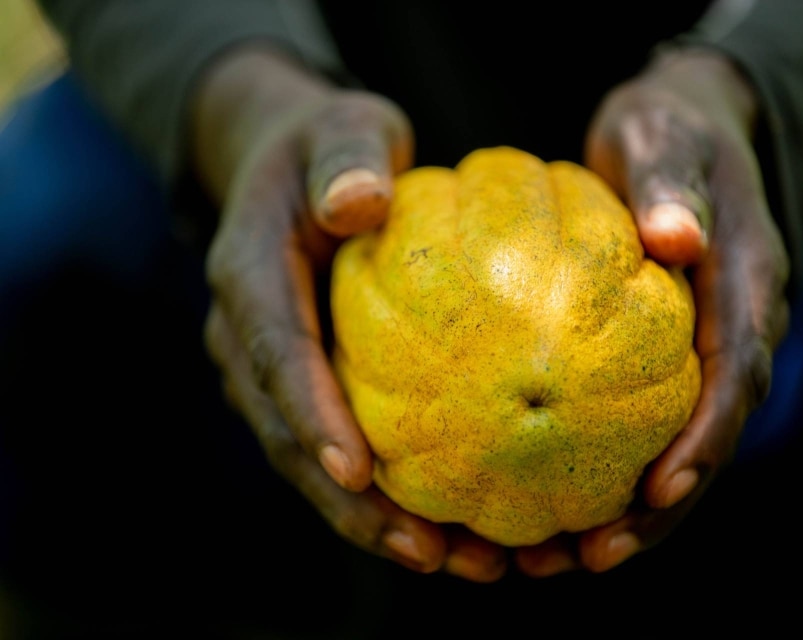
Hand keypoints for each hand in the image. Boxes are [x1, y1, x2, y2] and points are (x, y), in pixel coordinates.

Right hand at [191, 47, 507, 581]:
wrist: (294, 166)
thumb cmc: (328, 146)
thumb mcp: (341, 128)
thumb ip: (346, 154)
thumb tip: (358, 203)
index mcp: (248, 275)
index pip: (274, 353)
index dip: (310, 415)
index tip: (357, 472)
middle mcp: (245, 335)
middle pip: (290, 436)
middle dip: (351, 505)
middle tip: (426, 551)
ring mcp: (268, 370)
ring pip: (310, 461)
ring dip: (373, 520)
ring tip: (452, 561)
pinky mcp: (301, 386)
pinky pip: (337, 448)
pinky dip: (383, 494)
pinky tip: (449, 527)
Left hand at [514, 48, 790, 575]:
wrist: (678, 129)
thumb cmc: (669, 130)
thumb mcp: (667, 138)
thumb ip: (673, 184)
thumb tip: (677, 240)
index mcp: (746, 286)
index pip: (736, 375)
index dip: (704, 440)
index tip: (659, 491)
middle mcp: (732, 328)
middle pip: (709, 434)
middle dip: (663, 505)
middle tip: (598, 553)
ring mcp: (700, 345)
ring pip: (677, 440)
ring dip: (632, 506)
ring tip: (570, 554)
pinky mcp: (662, 351)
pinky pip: (640, 417)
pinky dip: (606, 465)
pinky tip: (549, 500)